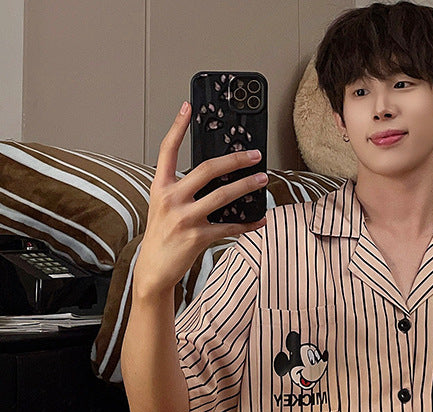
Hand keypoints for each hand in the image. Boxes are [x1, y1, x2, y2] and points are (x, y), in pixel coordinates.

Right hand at [135, 101, 267, 295]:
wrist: (154, 268)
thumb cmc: (163, 234)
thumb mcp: (165, 206)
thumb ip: (183, 189)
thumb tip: (216, 176)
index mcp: (161, 186)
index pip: (167, 149)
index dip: (177, 127)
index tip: (188, 107)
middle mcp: (172, 199)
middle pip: (207, 170)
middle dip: (234, 160)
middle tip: (254, 154)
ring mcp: (185, 218)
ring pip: (223, 196)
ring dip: (247, 186)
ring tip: (263, 179)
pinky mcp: (198, 237)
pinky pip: (230, 227)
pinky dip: (248, 224)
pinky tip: (261, 219)